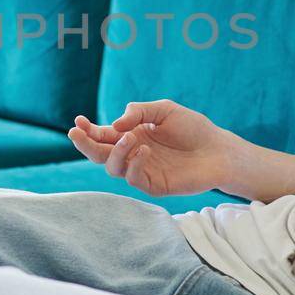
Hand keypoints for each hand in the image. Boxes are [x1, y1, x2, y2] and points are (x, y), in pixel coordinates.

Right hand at [67, 99, 238, 196]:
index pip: (103, 135)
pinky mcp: (154, 185)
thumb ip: (138, 112)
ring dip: (114, 152)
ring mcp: (142, 170)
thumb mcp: (164, 110)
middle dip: (86, 144)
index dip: (88, 130)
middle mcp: (132, 153)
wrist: (218, 149)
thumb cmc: (193, 128)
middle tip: (76, 133)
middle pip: (100, 153)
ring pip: (112, 167)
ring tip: (129, 138)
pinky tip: (144, 150)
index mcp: (131, 135)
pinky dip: (134, 164)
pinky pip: (133, 178)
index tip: (78, 121)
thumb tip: (115, 125)